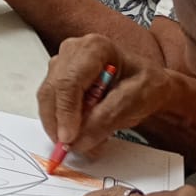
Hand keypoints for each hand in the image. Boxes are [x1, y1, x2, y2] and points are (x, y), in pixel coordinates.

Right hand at [37, 35, 167, 156]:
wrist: (148, 85)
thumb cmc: (146, 85)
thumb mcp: (135, 101)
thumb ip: (106, 119)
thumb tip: (78, 141)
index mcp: (94, 48)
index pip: (69, 81)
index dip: (66, 112)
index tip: (69, 138)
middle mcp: (72, 51)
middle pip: (53, 90)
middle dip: (59, 122)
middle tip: (73, 147)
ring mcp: (62, 64)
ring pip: (47, 99)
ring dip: (58, 125)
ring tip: (82, 142)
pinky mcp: (58, 80)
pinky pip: (50, 105)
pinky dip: (61, 123)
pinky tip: (78, 132)